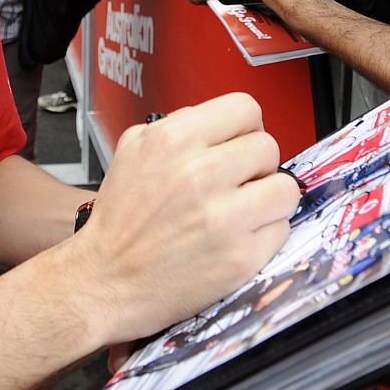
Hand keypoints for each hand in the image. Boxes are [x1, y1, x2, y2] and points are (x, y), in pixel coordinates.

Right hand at [65, 94, 298, 344]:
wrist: (105, 281)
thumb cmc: (121, 221)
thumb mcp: (134, 150)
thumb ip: (178, 124)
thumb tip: (221, 122)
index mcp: (173, 140)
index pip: (245, 108)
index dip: (246, 127)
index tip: (239, 144)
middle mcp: (199, 174)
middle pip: (269, 147)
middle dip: (256, 164)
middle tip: (238, 182)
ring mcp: (223, 218)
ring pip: (284, 188)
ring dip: (269, 198)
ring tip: (245, 210)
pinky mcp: (240, 257)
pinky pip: (280, 229)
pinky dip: (265, 233)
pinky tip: (238, 238)